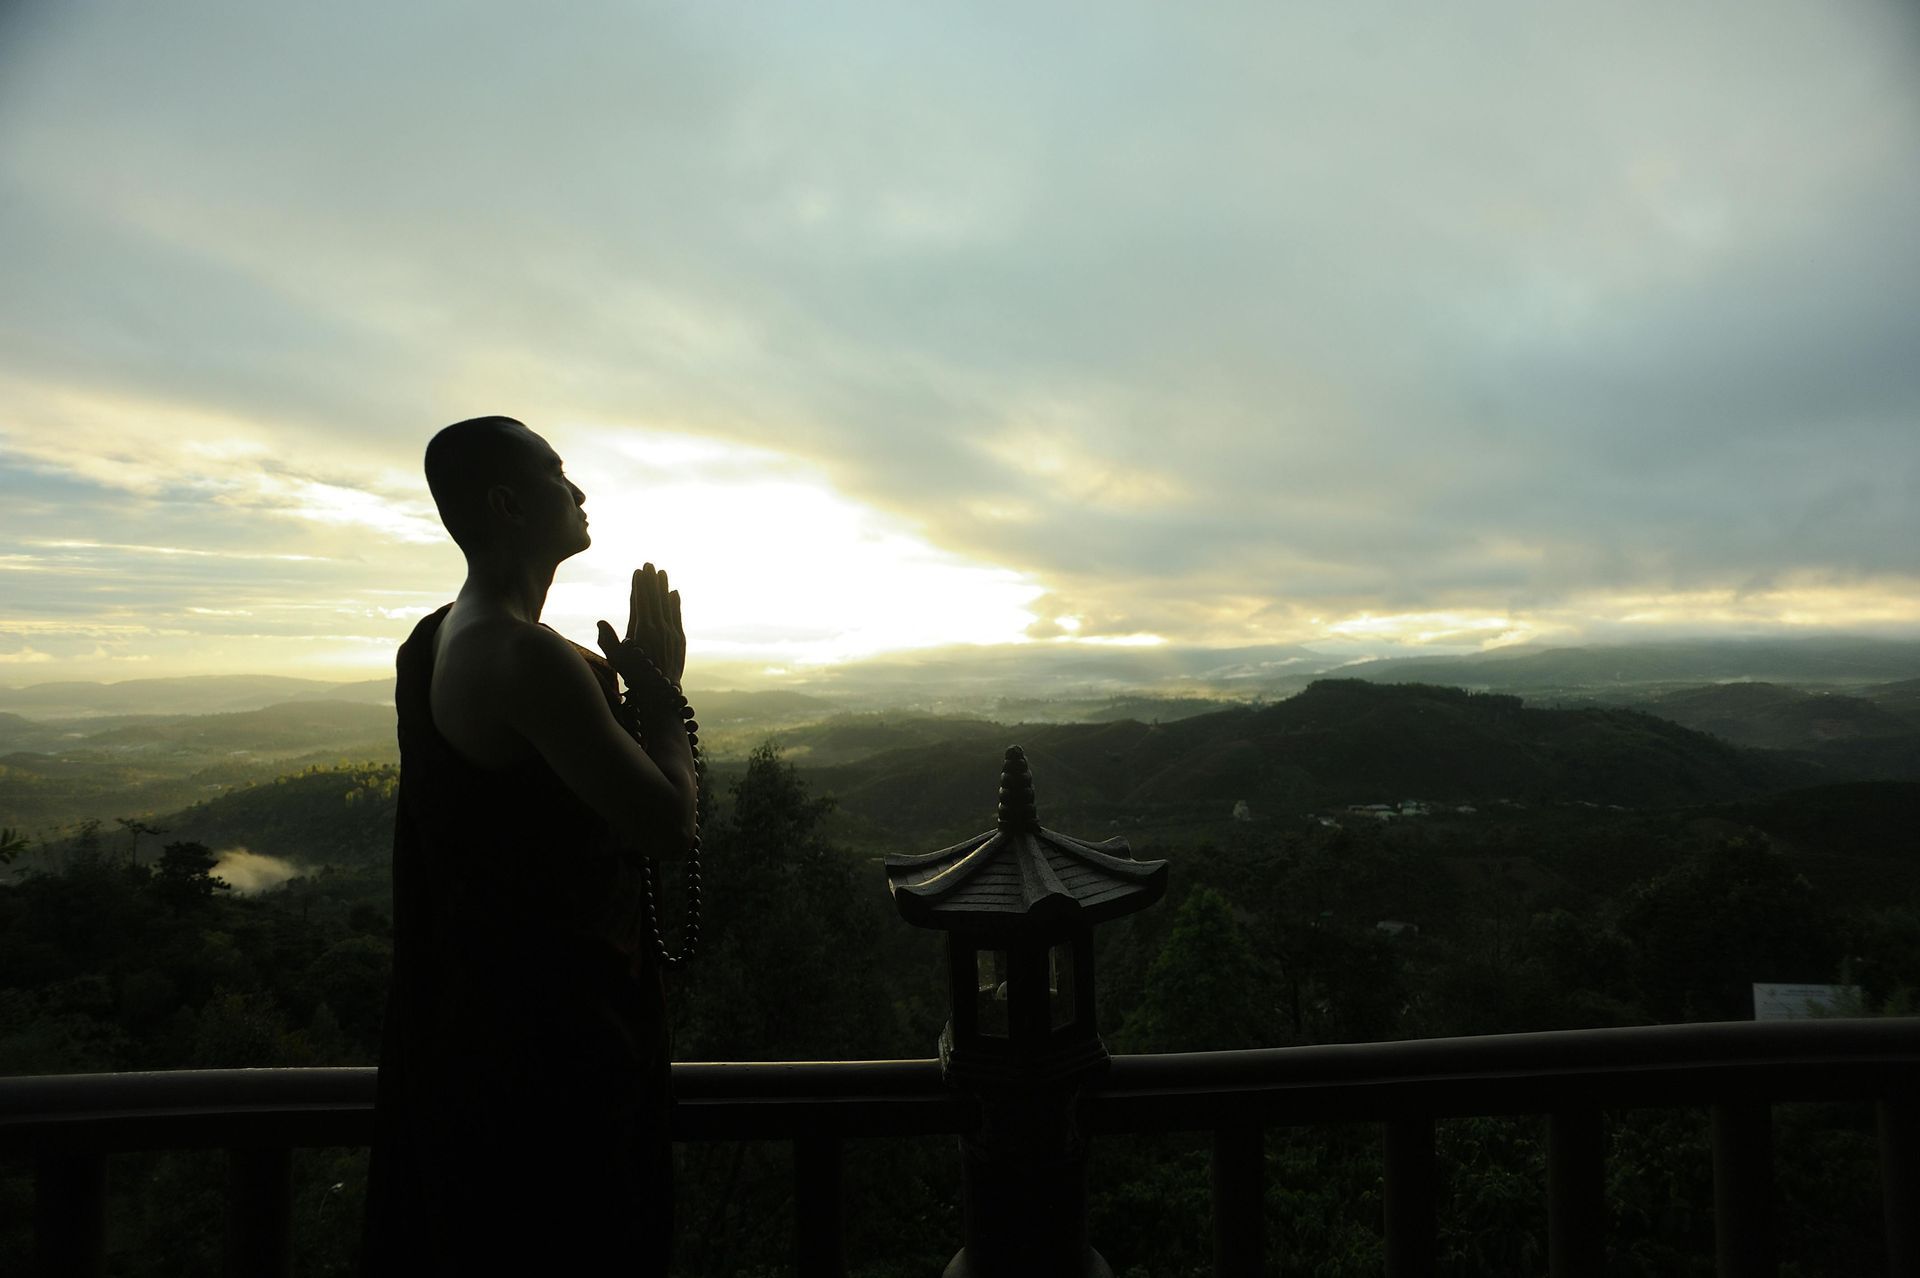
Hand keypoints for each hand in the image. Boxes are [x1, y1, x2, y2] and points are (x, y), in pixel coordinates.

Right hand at [596, 562, 686, 689]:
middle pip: (654, 598)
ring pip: (667, 604)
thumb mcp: (616, 659)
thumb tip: (601, 621)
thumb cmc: (634, 676)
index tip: (638, 572)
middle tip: (650, 564)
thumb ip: (607, 640)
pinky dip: (675, 603)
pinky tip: (674, 592)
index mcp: (641, 630)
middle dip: (651, 580)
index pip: (640, 601)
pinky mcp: (679, 639)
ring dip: (664, 587)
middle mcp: (658, 628)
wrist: (661, 693)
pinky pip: (677, 616)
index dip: (639, 586)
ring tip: (662, 572)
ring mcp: (670, 633)